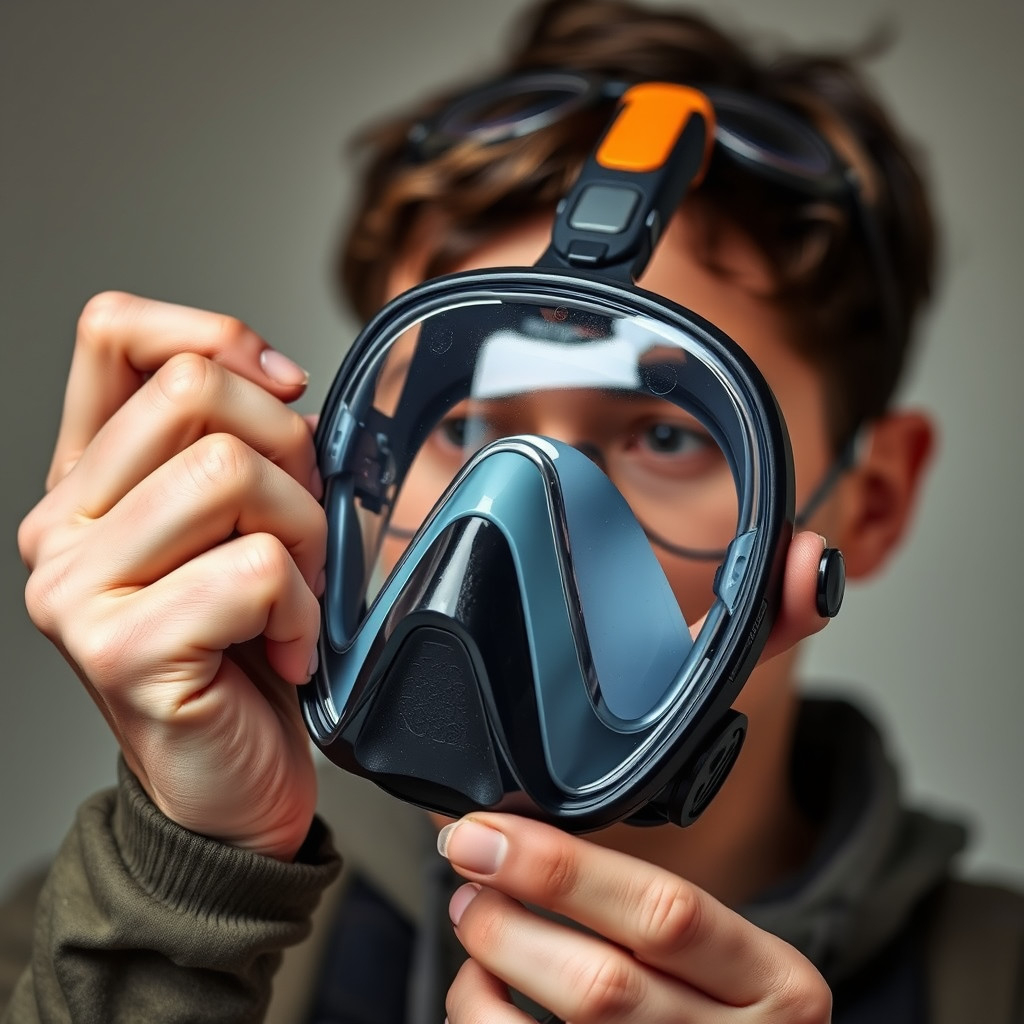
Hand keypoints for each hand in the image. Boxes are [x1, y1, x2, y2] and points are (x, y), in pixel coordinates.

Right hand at [18, 292, 325, 859]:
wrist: (228, 786)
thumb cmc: (243, 655)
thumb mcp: (237, 531)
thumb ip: (237, 451)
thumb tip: (282, 386)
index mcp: (91, 480)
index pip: (114, 333)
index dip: (216, 334)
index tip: (284, 392)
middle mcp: (62, 527)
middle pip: (194, 392)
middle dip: (290, 450)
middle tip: (306, 530)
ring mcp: (79, 590)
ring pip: (228, 473)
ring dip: (305, 535)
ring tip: (299, 596)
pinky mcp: (123, 651)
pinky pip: (254, 570)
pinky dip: (303, 608)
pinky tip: (290, 650)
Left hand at [440, 813, 831, 1022]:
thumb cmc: (716, 1003)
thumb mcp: (717, 946)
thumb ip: (634, 897)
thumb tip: (511, 827)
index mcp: (771, 981)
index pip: (666, 913)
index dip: (562, 868)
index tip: (489, 830)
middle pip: (602, 987)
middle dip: (510, 922)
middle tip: (468, 874)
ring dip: (490, 971)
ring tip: (471, 920)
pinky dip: (484, 1018)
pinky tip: (480, 991)